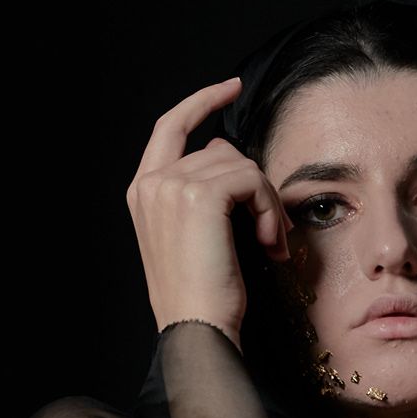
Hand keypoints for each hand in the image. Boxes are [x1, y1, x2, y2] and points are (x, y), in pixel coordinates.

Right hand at [126, 77, 291, 343]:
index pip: (170, 125)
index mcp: (143, 192)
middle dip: (255, 185)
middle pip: (220, 150)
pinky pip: (253, 179)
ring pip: (242, 165)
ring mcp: (172, 186)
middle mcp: (152, 184)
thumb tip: (231, 157)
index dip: (201, 101)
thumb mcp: (194, 237)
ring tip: (270, 243)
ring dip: (267, 203)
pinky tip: (269, 243)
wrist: (197, 330)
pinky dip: (271, 209)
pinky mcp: (201, 195)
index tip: (232, 87)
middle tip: (273, 229)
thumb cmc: (200, 297)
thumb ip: (201, 191)